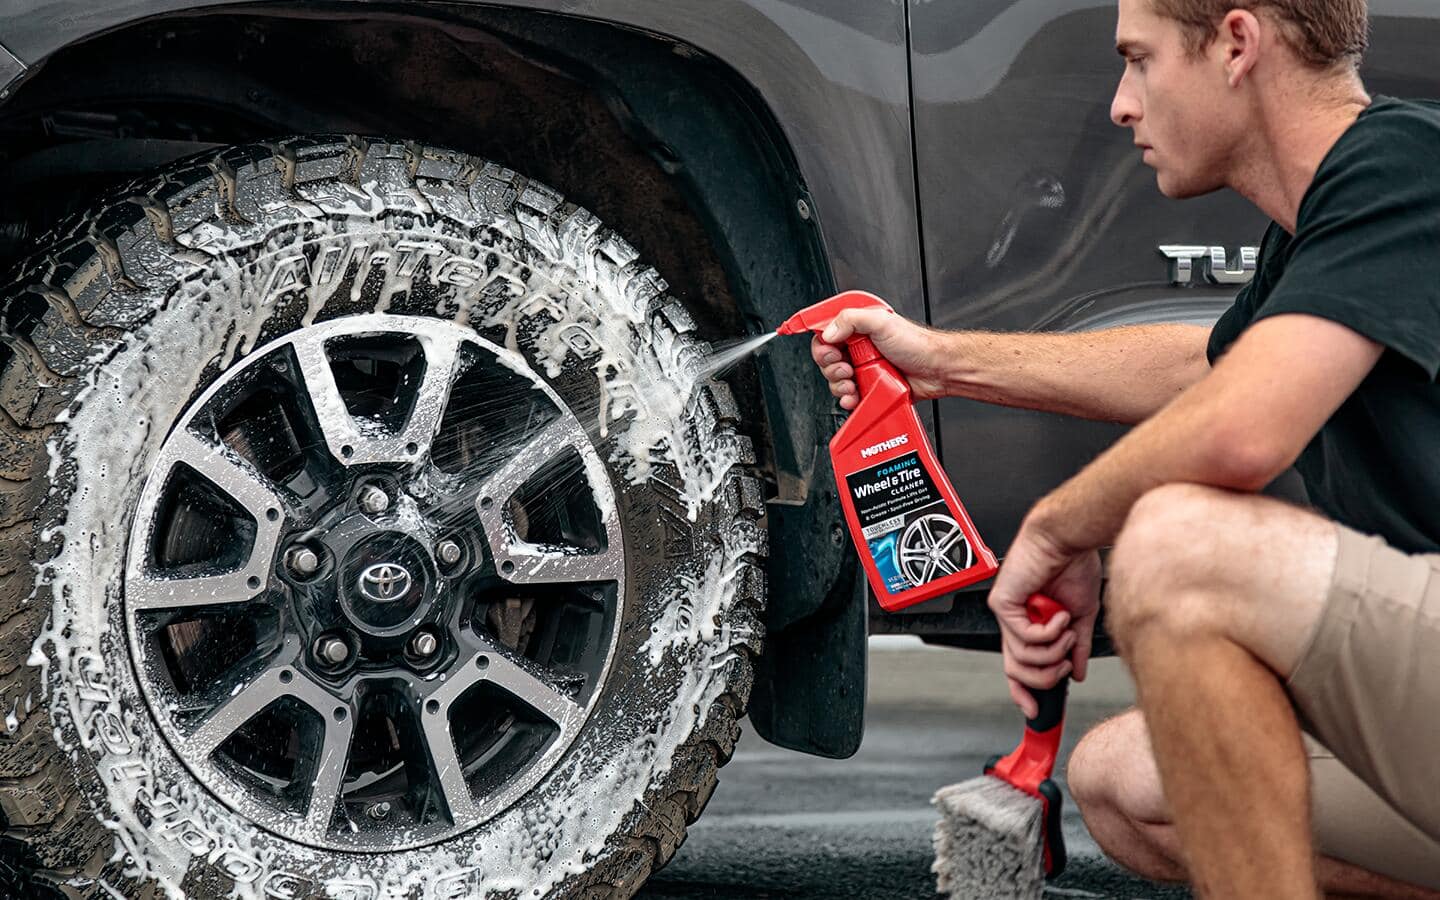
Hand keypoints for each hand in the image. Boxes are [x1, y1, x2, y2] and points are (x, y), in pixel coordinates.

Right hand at [809, 308, 951, 408]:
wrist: (937, 370)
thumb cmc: (917, 344)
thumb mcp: (882, 322)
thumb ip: (851, 319)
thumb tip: (829, 333)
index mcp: (858, 328)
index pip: (826, 334)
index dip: (823, 345)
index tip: (830, 351)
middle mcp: (858, 348)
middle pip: (826, 360)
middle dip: (831, 367)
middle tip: (846, 368)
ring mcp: (862, 369)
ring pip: (835, 380)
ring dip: (839, 385)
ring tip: (854, 382)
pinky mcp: (868, 387)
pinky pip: (848, 396)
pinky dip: (847, 399)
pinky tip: (855, 396)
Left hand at [988, 520, 1101, 718]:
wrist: (1068, 540)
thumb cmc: (1073, 567)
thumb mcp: (1081, 616)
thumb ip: (1076, 646)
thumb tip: (1078, 674)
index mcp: (1029, 624)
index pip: (1018, 667)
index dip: (1023, 692)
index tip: (1035, 710)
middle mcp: (1013, 621)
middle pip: (1015, 670)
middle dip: (1045, 677)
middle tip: (1066, 664)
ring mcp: (1006, 613)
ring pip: (1020, 658)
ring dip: (1052, 651)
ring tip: (1067, 631)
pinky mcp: (1002, 603)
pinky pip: (1022, 637)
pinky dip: (1048, 632)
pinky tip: (1059, 616)